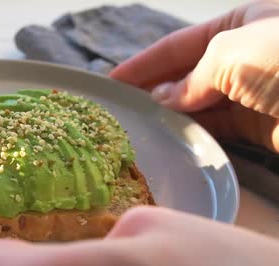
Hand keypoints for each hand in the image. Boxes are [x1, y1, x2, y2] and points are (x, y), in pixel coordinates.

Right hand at [109, 0, 278, 152]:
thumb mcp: (234, 53)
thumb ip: (192, 76)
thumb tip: (161, 98)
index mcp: (240, 25)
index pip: (178, 45)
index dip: (142, 63)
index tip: (109, 81)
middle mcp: (243, 57)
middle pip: (185, 74)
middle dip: (152, 89)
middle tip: (116, 108)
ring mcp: (252, 93)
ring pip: (198, 104)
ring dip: (169, 114)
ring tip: (135, 126)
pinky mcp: (259, 128)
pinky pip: (216, 128)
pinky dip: (192, 133)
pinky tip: (169, 137)